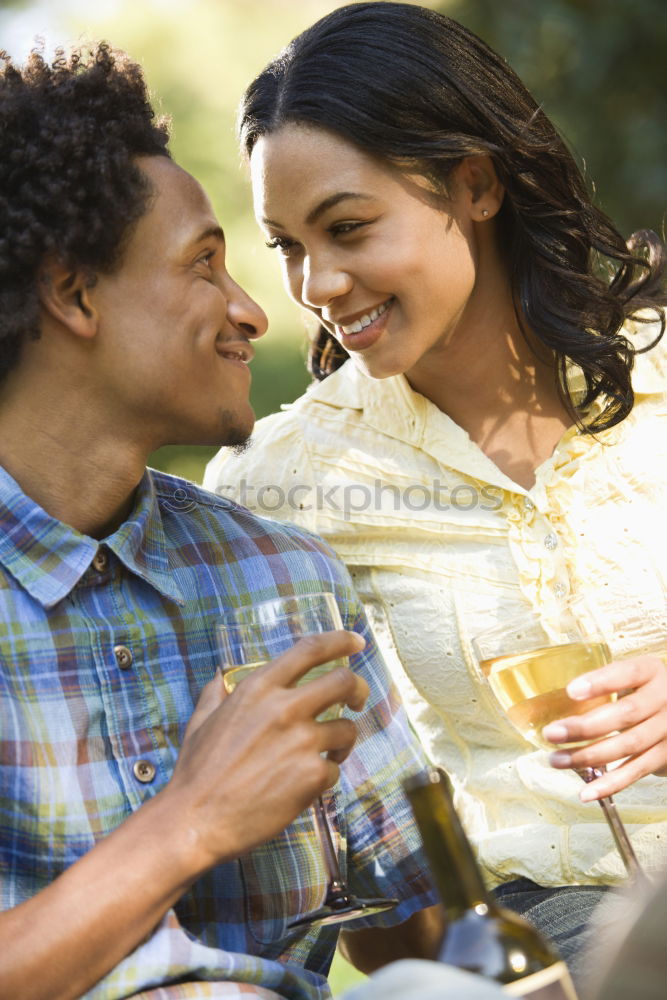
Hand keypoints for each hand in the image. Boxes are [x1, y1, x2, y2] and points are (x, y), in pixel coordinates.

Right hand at [164, 629, 368, 870]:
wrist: (195, 821)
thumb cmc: (195, 773)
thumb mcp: (201, 722)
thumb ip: (216, 694)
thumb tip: (221, 675)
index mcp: (258, 689)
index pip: (310, 649)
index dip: (340, 640)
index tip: (356, 642)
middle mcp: (284, 708)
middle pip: (344, 680)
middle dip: (358, 689)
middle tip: (357, 701)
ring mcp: (301, 741)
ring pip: (347, 728)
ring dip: (342, 742)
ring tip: (327, 755)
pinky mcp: (312, 775)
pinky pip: (334, 770)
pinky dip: (324, 777)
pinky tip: (304, 786)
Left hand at [543, 653, 666, 799]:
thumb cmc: (640, 691)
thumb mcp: (629, 677)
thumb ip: (601, 683)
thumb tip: (549, 701)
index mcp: (650, 672)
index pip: (628, 673)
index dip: (600, 682)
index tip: (570, 691)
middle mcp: (663, 699)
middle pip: (626, 714)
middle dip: (585, 727)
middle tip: (552, 733)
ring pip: (628, 745)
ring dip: (589, 756)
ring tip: (557, 760)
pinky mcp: (664, 757)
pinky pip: (636, 771)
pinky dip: (610, 784)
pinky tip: (586, 792)